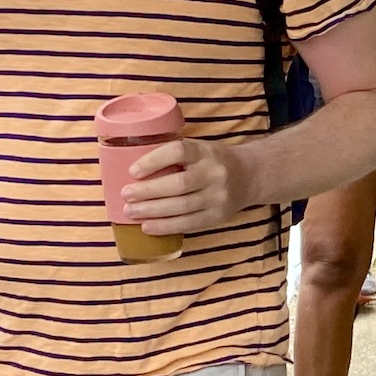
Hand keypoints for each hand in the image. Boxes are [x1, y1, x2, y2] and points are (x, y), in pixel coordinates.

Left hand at [121, 136, 250, 234]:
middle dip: (148, 192)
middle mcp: (214, 173)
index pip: (178, 152)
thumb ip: (175, 156)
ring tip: (131, 212)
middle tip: (125, 195)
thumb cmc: (213, 161)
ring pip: (182, 207)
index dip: (154, 161)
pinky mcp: (218, 216)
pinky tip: (148, 227)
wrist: (250, 176)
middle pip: (178, 184)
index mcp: (206, 151)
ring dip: (152, 211)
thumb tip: (134, 170)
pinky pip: (189, 224)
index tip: (133, 171)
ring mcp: (218, 197)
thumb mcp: (200, 149)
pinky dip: (166, 227)